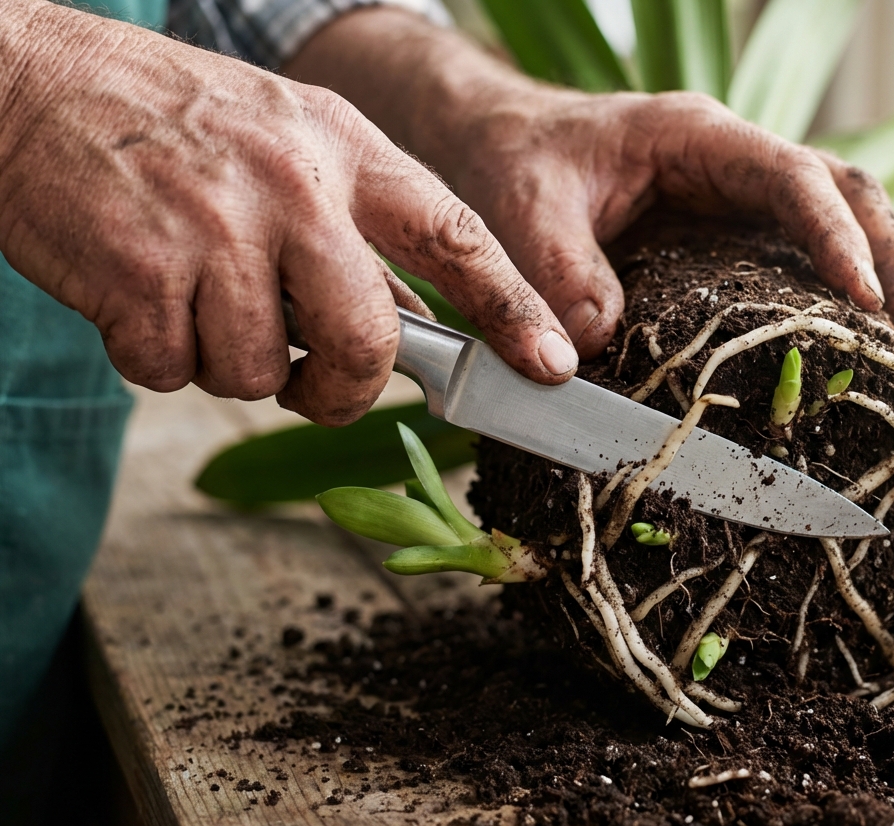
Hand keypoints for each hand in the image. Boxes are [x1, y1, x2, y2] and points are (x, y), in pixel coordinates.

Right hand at [0, 1, 576, 425]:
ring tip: (192, 294)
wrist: (24, 80)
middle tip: (314, 381)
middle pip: (367, 339)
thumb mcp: (284, 139)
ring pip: (259, 372)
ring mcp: (215, 230)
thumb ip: (350, 223)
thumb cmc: (167, 124)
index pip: (454, 234)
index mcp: (340, 147)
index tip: (550, 365)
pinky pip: (176, 373)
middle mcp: (290, 187)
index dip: (511, 309)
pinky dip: (157, 356)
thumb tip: (408, 326)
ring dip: (227, 361)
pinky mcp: (141, 275)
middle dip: (344, 385)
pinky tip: (139, 294)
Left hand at [452, 92, 893, 359]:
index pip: (791, 178)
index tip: (863, 300)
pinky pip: (800, 257)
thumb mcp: (526, 213)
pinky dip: (838, 299)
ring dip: (882, 281)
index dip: (833, 237)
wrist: (500, 143)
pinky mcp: (728, 232)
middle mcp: (733, 161)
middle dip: (891, 263)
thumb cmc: (516, 161)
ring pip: (840, 222)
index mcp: (696, 138)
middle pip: (847, 194)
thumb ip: (562, 274)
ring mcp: (737, 196)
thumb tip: (604, 343)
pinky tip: (855, 349)